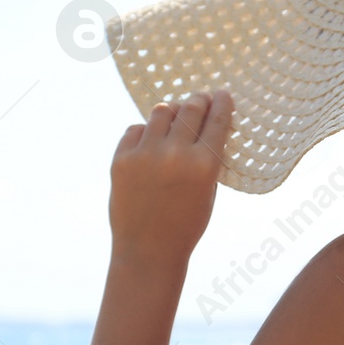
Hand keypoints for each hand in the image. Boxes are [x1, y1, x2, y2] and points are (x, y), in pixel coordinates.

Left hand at [109, 90, 232, 263]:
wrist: (148, 251)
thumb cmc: (185, 224)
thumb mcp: (208, 191)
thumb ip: (207, 158)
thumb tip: (205, 123)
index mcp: (204, 165)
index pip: (217, 120)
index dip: (222, 103)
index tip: (223, 93)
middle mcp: (175, 154)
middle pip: (190, 109)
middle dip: (198, 99)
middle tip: (201, 97)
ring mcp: (145, 155)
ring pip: (161, 112)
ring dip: (171, 111)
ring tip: (174, 115)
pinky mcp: (121, 159)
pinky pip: (135, 130)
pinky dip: (145, 131)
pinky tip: (150, 140)